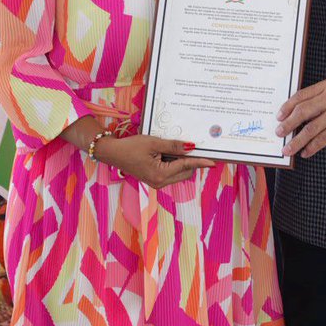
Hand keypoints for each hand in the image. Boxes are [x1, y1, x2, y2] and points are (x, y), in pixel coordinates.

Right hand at [95, 135, 215, 187]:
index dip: (200, 162)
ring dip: (181, 162)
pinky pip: (171, 173)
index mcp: (160, 174)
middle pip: (185, 173)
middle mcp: (160, 182)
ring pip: (179, 174)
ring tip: (171, 148)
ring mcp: (157, 182)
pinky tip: (167, 153)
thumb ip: (174, 146)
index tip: (213, 162)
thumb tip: (191, 147)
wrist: (113, 153)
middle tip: (190, 146)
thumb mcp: (154, 143)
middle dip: (190, 161)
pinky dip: (173, 164)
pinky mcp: (154, 180)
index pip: (186, 166)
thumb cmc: (131, 147)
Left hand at [276, 79, 325, 157]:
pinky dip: (312, 147)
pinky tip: (305, 152)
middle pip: (303, 112)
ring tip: (287, 149)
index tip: (279, 116)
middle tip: (279, 132)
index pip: (301, 96)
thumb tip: (296, 113)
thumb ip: (318, 97)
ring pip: (310, 129)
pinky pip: (322, 140)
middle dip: (288, 124)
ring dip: (297, 141)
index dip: (287, 107)